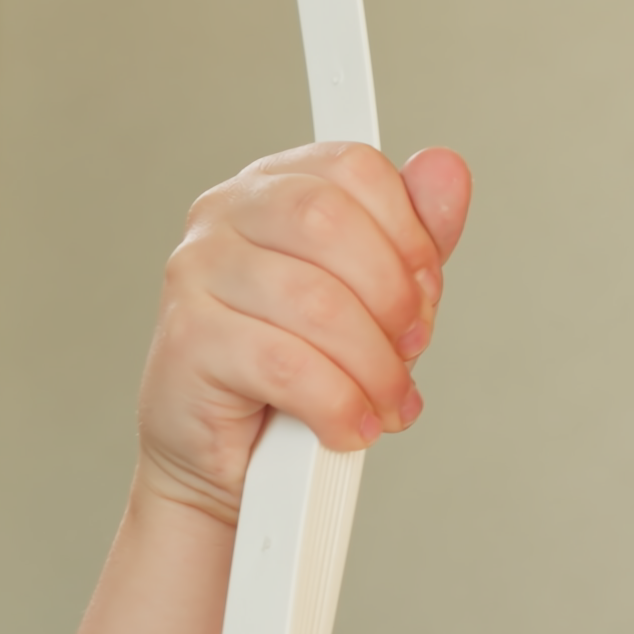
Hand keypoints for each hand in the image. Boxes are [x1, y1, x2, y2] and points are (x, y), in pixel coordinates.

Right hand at [137, 142, 471, 520]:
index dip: (408, 233)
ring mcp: (196, 274)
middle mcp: (223, 216)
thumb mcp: (371, 299)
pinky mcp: (187, 342)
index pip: (351, 168)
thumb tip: (446, 169)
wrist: (229, 464)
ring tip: (384, 402)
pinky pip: (286, 366)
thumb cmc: (294, 378)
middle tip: (408, 348)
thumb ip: (410, 236)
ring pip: (314, 303)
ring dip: (373, 367)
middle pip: (329, 222)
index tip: (425, 289)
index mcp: (270, 188)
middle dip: (391, 297)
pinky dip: (336, 405)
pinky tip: (346, 424)